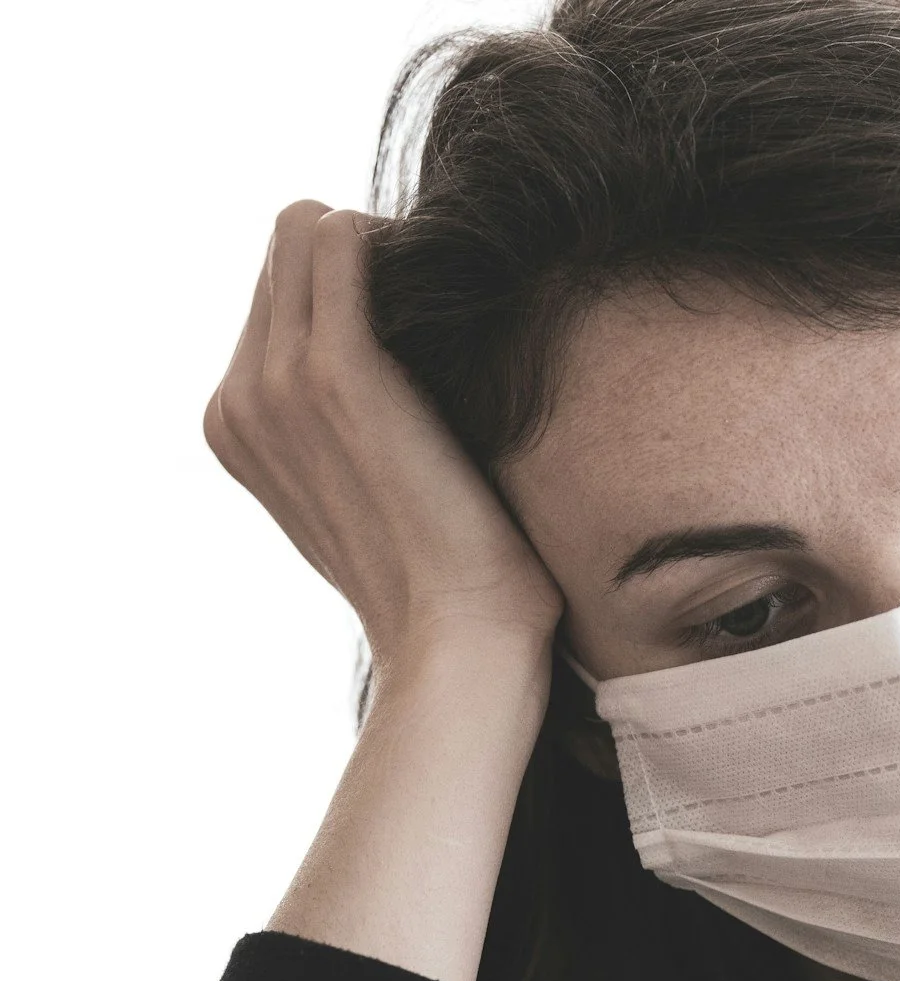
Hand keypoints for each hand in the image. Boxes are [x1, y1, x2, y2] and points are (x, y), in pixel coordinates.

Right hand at [204, 201, 562, 673]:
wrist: (462, 634)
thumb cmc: (449, 574)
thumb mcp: (376, 488)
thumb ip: (353, 422)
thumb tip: (402, 360)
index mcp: (238, 425)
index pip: (276, 291)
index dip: (352, 287)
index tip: (422, 319)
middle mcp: (238, 398)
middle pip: (286, 250)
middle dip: (364, 258)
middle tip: (445, 305)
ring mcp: (275, 381)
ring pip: (308, 228)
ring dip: (385, 247)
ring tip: (450, 304)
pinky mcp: (334, 369)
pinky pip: (339, 238)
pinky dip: (398, 244)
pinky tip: (453, 290)